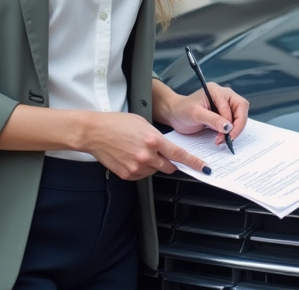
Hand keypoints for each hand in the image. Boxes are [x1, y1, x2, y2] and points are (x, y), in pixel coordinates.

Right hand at [79, 111, 210, 180]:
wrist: (95, 132)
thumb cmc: (117, 123)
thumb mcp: (142, 123)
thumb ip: (157, 136)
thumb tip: (167, 146)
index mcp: (153, 140)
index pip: (179, 155)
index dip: (194, 163)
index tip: (203, 168)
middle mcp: (146, 155)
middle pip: (169, 167)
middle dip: (169, 162)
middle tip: (161, 153)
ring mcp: (136, 167)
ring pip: (155, 171)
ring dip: (153, 164)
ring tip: (138, 151)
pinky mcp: (128, 174)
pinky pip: (142, 175)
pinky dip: (141, 168)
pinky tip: (131, 157)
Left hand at [156, 82, 249, 147]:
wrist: (174, 115)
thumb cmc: (182, 110)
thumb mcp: (196, 114)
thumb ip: (212, 119)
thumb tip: (228, 127)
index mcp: (217, 91)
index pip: (236, 106)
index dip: (234, 122)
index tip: (227, 136)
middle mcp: (223, 96)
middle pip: (242, 109)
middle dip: (237, 126)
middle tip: (228, 139)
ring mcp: (224, 106)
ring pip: (239, 117)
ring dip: (233, 130)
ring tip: (222, 140)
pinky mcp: (222, 115)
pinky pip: (232, 123)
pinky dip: (229, 132)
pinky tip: (221, 138)